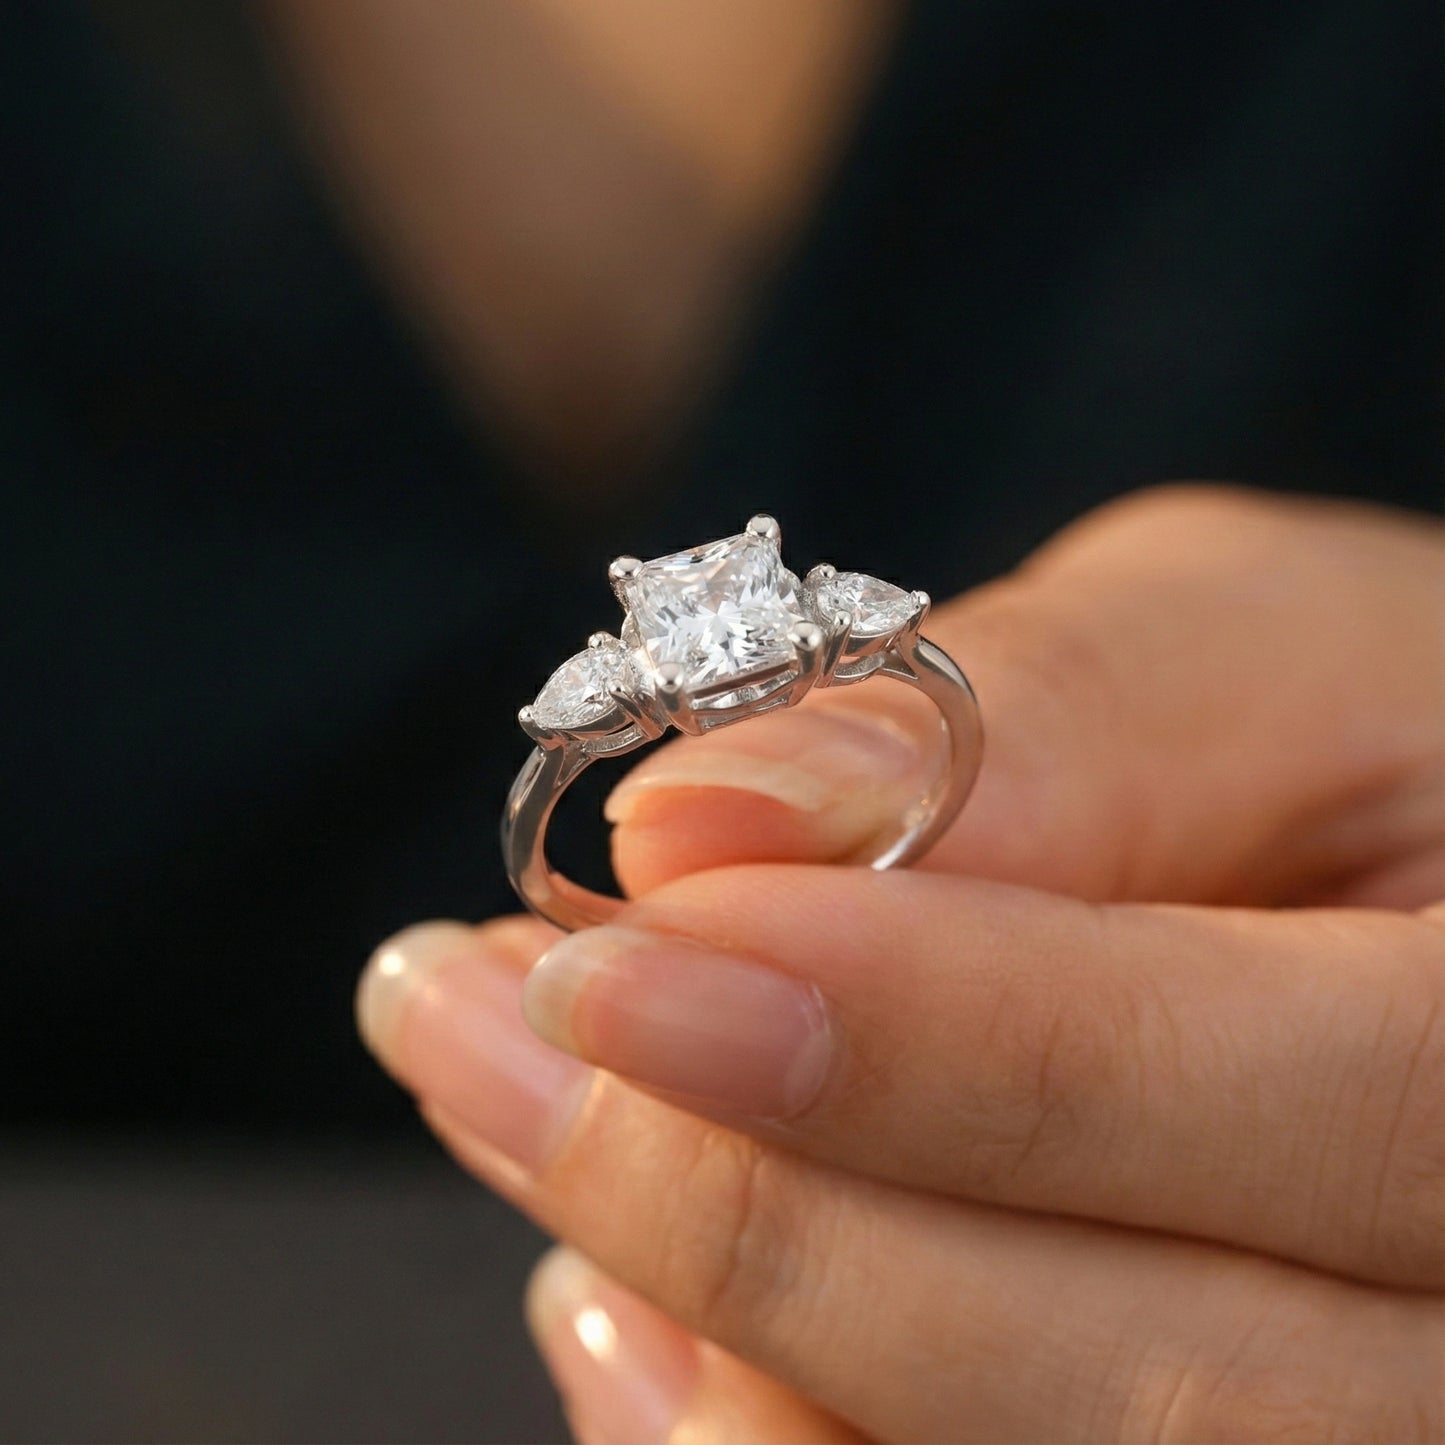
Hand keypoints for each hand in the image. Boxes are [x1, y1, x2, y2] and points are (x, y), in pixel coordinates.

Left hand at [358, 486, 1444, 1442]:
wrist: (1419, 863)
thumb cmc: (1378, 721)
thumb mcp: (1259, 647)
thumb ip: (1042, 720)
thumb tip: (700, 824)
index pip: (1280, 1110)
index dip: (923, 1049)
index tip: (610, 955)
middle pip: (1155, 1392)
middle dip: (756, 1222)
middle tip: (476, 1036)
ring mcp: (1367, 1429)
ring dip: (732, 1353)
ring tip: (534, 1132)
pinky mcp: (1219, 1443)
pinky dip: (764, 1439)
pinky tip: (638, 1308)